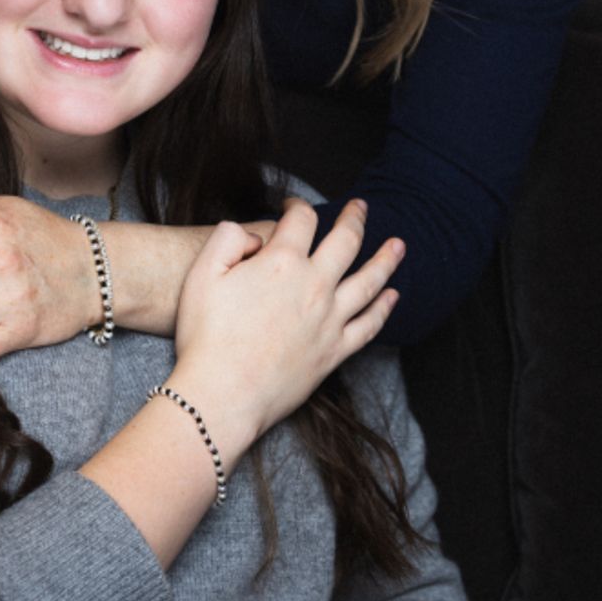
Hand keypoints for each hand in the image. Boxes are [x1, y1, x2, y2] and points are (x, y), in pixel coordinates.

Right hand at [170, 199, 399, 451]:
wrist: (221, 394)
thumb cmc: (206, 336)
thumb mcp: (202, 273)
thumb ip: (228, 238)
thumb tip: (255, 235)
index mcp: (281, 262)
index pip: (302, 219)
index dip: (297, 205)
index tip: (292, 207)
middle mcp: (313, 286)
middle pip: (346, 241)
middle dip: (355, 218)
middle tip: (361, 206)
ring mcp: (329, 320)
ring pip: (368, 281)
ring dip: (386, 259)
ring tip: (399, 245)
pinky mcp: (333, 352)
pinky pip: (369, 326)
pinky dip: (384, 309)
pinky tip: (392, 297)